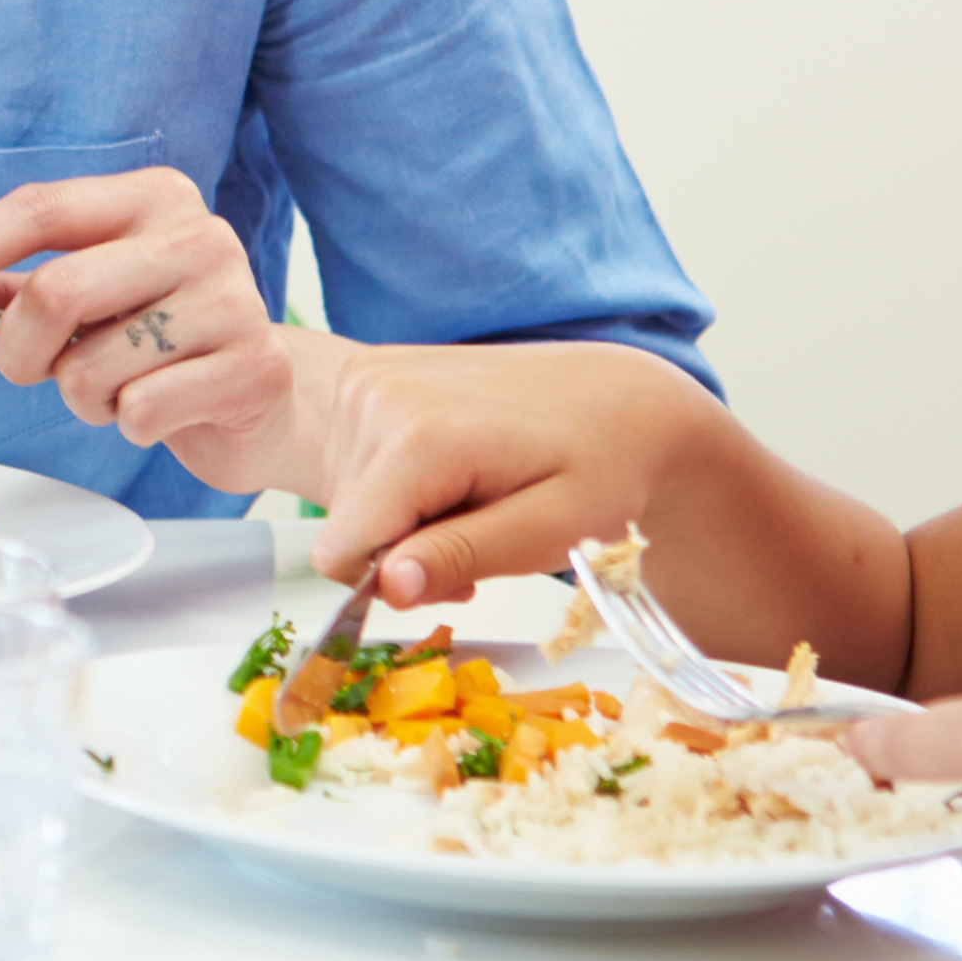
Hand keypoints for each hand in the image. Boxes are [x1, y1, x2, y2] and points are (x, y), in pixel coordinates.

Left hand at [0, 169, 284, 455]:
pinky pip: (140, 410)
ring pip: (91, 366)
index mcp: (152, 198)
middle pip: (55, 291)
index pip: (41, 208)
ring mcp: (235, 299)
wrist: (262, 399)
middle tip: (31, 369)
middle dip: (18, 351)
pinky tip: (164, 410)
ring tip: (121, 386)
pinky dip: (128, 425)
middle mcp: (199, 235)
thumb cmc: (155, 342)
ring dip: (82, 397)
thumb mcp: (77, 306)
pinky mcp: (255, 367)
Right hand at [262, 335, 728, 597]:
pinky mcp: (368, 374)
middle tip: (483, 534)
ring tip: (476, 498)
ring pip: (349, 499)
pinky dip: (401, 481)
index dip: (394, 582)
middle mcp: (379, 396)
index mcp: (421, 437)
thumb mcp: (551, 530)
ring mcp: (369, 378)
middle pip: (346, 527)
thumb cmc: (603, 464)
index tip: (459, 574)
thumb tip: (388, 586)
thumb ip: (464, 556)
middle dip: (406, 549)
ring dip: (406, 516)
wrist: (620, 394)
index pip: (341, 550)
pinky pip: (354, 461)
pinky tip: (456, 470)